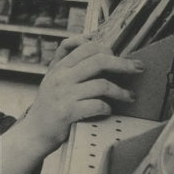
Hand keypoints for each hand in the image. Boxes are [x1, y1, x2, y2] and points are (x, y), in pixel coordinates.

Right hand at [23, 39, 143, 151]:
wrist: (34, 132)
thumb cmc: (49, 105)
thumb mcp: (53, 78)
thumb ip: (68, 61)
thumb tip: (91, 41)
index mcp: (60, 67)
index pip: (86, 47)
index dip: (107, 49)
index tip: (120, 55)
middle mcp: (61, 77)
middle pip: (98, 61)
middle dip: (123, 64)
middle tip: (138, 68)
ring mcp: (64, 95)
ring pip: (101, 84)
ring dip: (120, 91)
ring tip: (130, 97)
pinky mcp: (67, 112)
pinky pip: (96, 105)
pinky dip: (107, 108)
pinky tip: (108, 111)